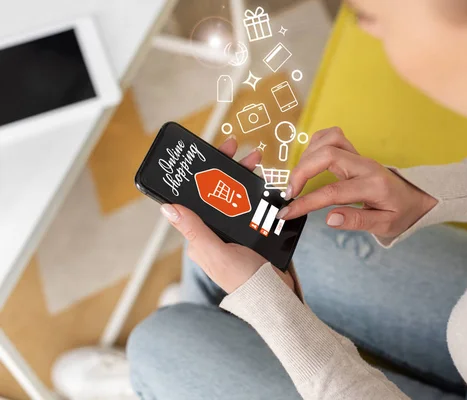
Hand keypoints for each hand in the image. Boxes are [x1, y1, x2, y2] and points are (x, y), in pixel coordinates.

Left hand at [161, 136, 294, 293]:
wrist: (275, 296)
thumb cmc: (243, 280)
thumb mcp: (216, 253)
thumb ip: (194, 230)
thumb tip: (167, 207)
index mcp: (201, 235)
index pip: (196, 197)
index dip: (203, 173)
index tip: (211, 154)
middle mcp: (215, 231)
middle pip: (217, 191)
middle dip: (227, 168)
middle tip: (238, 148)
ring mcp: (234, 230)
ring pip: (236, 194)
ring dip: (244, 175)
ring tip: (256, 160)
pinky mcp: (253, 231)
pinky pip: (253, 204)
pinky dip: (258, 190)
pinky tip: (265, 180)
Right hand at [277, 127, 437, 238]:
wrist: (416, 198)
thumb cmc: (400, 213)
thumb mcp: (385, 225)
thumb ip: (357, 221)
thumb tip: (330, 219)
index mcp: (373, 185)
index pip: (333, 191)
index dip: (307, 202)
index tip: (288, 212)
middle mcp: (365, 165)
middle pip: (327, 155)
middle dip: (301, 172)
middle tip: (289, 194)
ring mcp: (359, 156)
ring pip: (328, 140)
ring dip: (307, 156)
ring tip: (297, 180)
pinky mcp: (354, 153)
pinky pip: (331, 137)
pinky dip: (314, 146)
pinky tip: (307, 164)